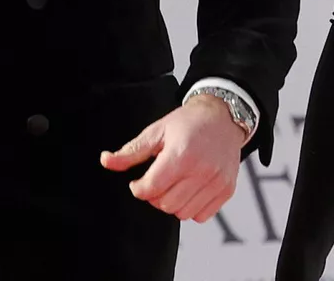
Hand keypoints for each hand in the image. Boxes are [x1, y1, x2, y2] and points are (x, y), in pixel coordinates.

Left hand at [98, 95, 245, 222]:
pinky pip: (201, 216)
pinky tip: (191, 189)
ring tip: (176, 183)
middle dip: (155, 196)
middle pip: (165, 205)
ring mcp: (216, 182)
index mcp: (181, 154)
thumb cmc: (189, 123)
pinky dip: (192, 208)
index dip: (138, 188)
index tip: (138, 182)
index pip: (150, 189)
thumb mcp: (157, 131)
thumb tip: (107, 161)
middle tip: (159, 180)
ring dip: (174, 203)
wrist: (223, 117)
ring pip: (182, 214)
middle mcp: (201, 170)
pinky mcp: (226, 190)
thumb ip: (131, 151)